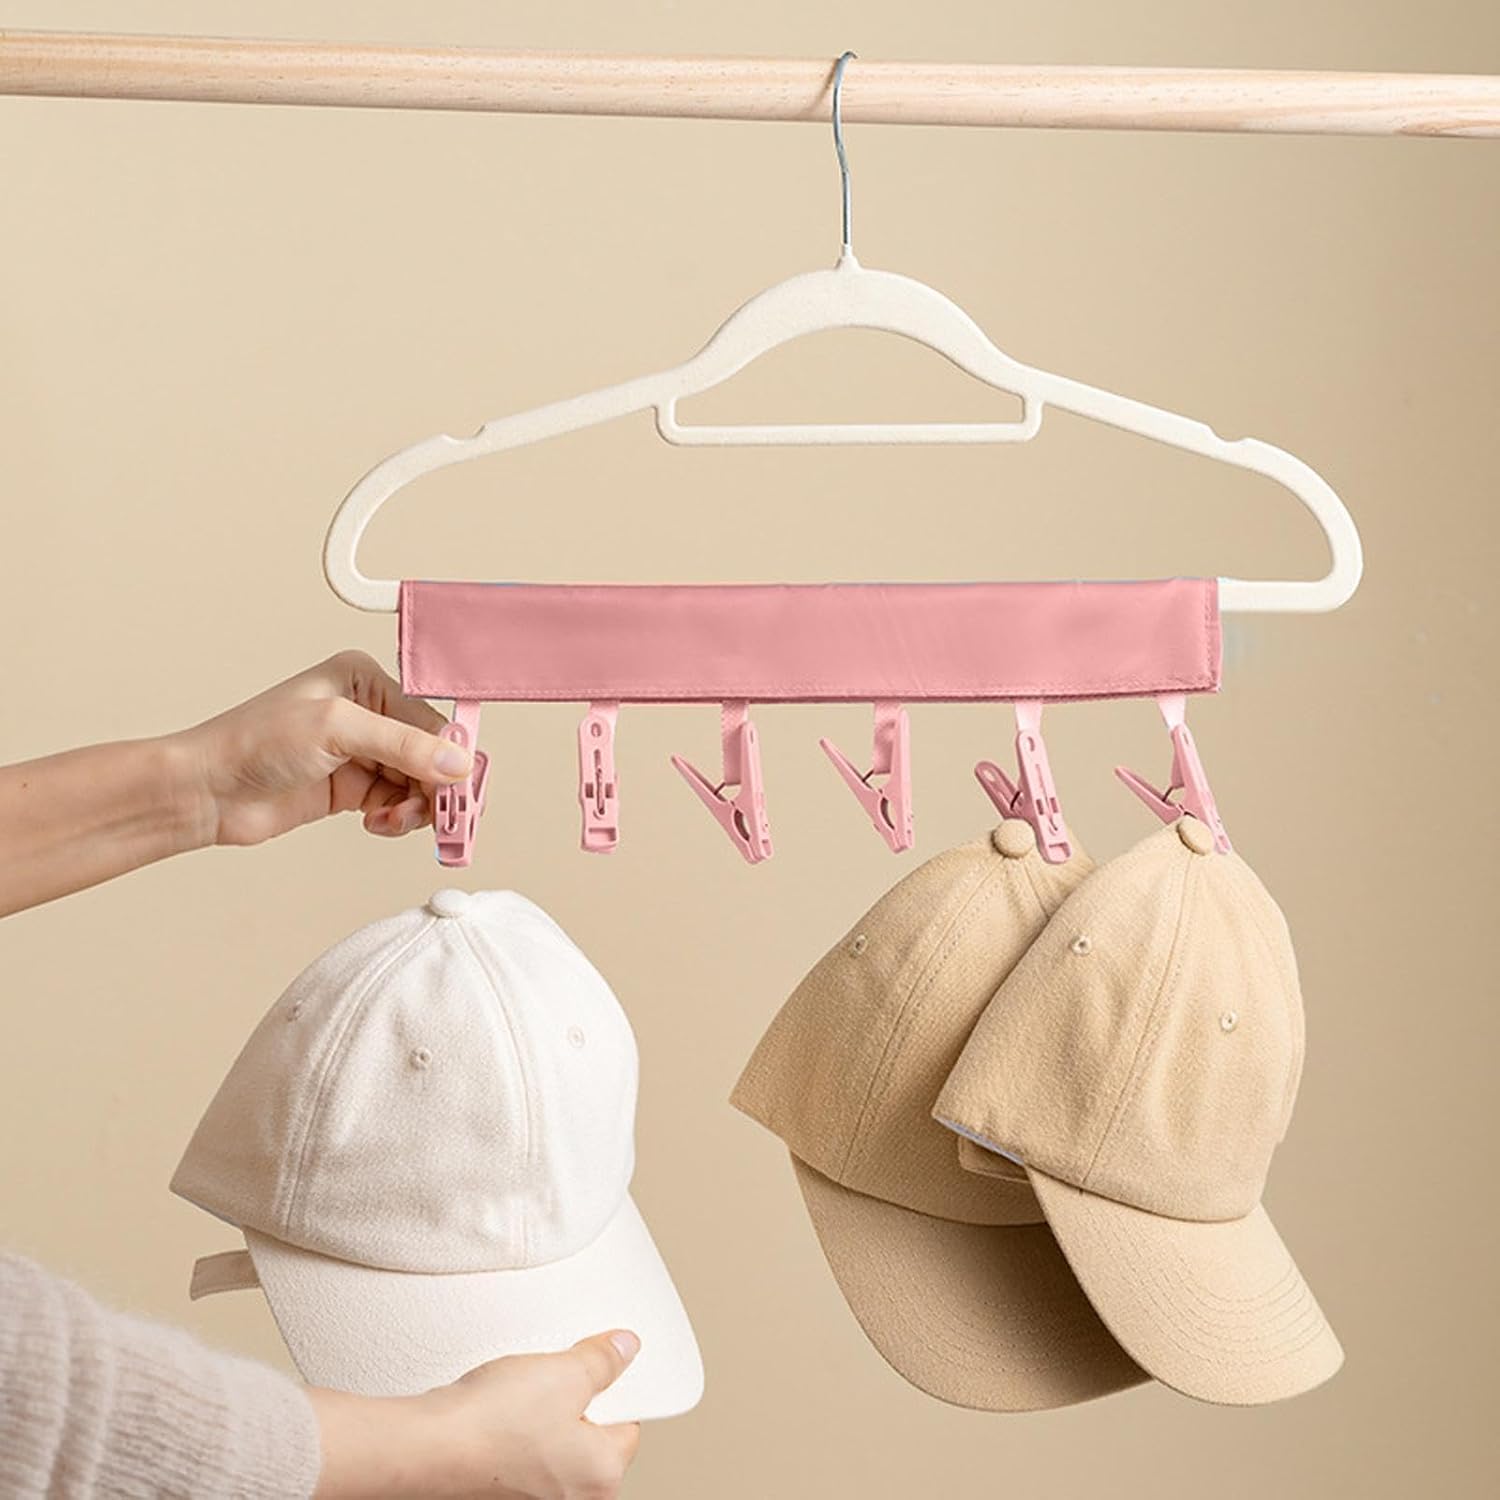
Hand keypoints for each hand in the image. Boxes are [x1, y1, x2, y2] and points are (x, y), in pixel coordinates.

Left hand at [175, 651, 470, 846]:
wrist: (207, 791)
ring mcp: (361, 753)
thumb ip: (402, 744)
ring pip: (419, 783)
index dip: (451, 756)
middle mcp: (369, 713)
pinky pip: (398, 803)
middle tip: (444, 819)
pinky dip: (397, 818)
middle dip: (437, 788)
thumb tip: (457, 761)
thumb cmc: (252, 743)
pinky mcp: (353, 788)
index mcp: (365, 681)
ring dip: (416, 807)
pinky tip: (378, 822)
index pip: (431, 719)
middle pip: (431, 754)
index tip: (464, 790)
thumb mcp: (335, 731)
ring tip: (396, 820)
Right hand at [309, 1330, 643, 1499]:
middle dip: (575, 1403)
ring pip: (553, 1445)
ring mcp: (533, 1499)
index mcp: (603, 1475)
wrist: (427, 1446)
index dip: (611, 1387)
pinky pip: (520, 1453)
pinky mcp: (499, 1491)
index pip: (628, 1424)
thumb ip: (604, 1360)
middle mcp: (574, 1499)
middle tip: (554, 1377)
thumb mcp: (565, 1372)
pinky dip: (513, 1432)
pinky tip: (498, 1412)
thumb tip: (624, 1350)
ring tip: (521, 1392)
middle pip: (590, 1437)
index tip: (596, 1368)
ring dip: (542, 1417)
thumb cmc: (494, 1425)